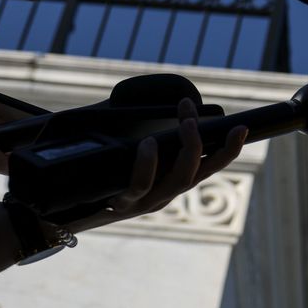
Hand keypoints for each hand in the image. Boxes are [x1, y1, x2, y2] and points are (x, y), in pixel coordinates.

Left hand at [61, 99, 246, 232]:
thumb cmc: (99, 174)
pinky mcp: (122, 205)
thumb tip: (165, 98)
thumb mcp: (129, 150)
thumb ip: (148, 130)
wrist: (66, 209)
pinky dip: (149, 163)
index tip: (241, 128)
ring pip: (179, 180)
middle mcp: (164, 195)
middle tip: (198, 116)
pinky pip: (141, 185)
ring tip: (185, 123)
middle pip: (199, 172)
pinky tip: (148, 144)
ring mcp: (146, 203)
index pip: (208, 167)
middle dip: (206, 142)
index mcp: (170, 182)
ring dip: (188, 149)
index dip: (228, 150)